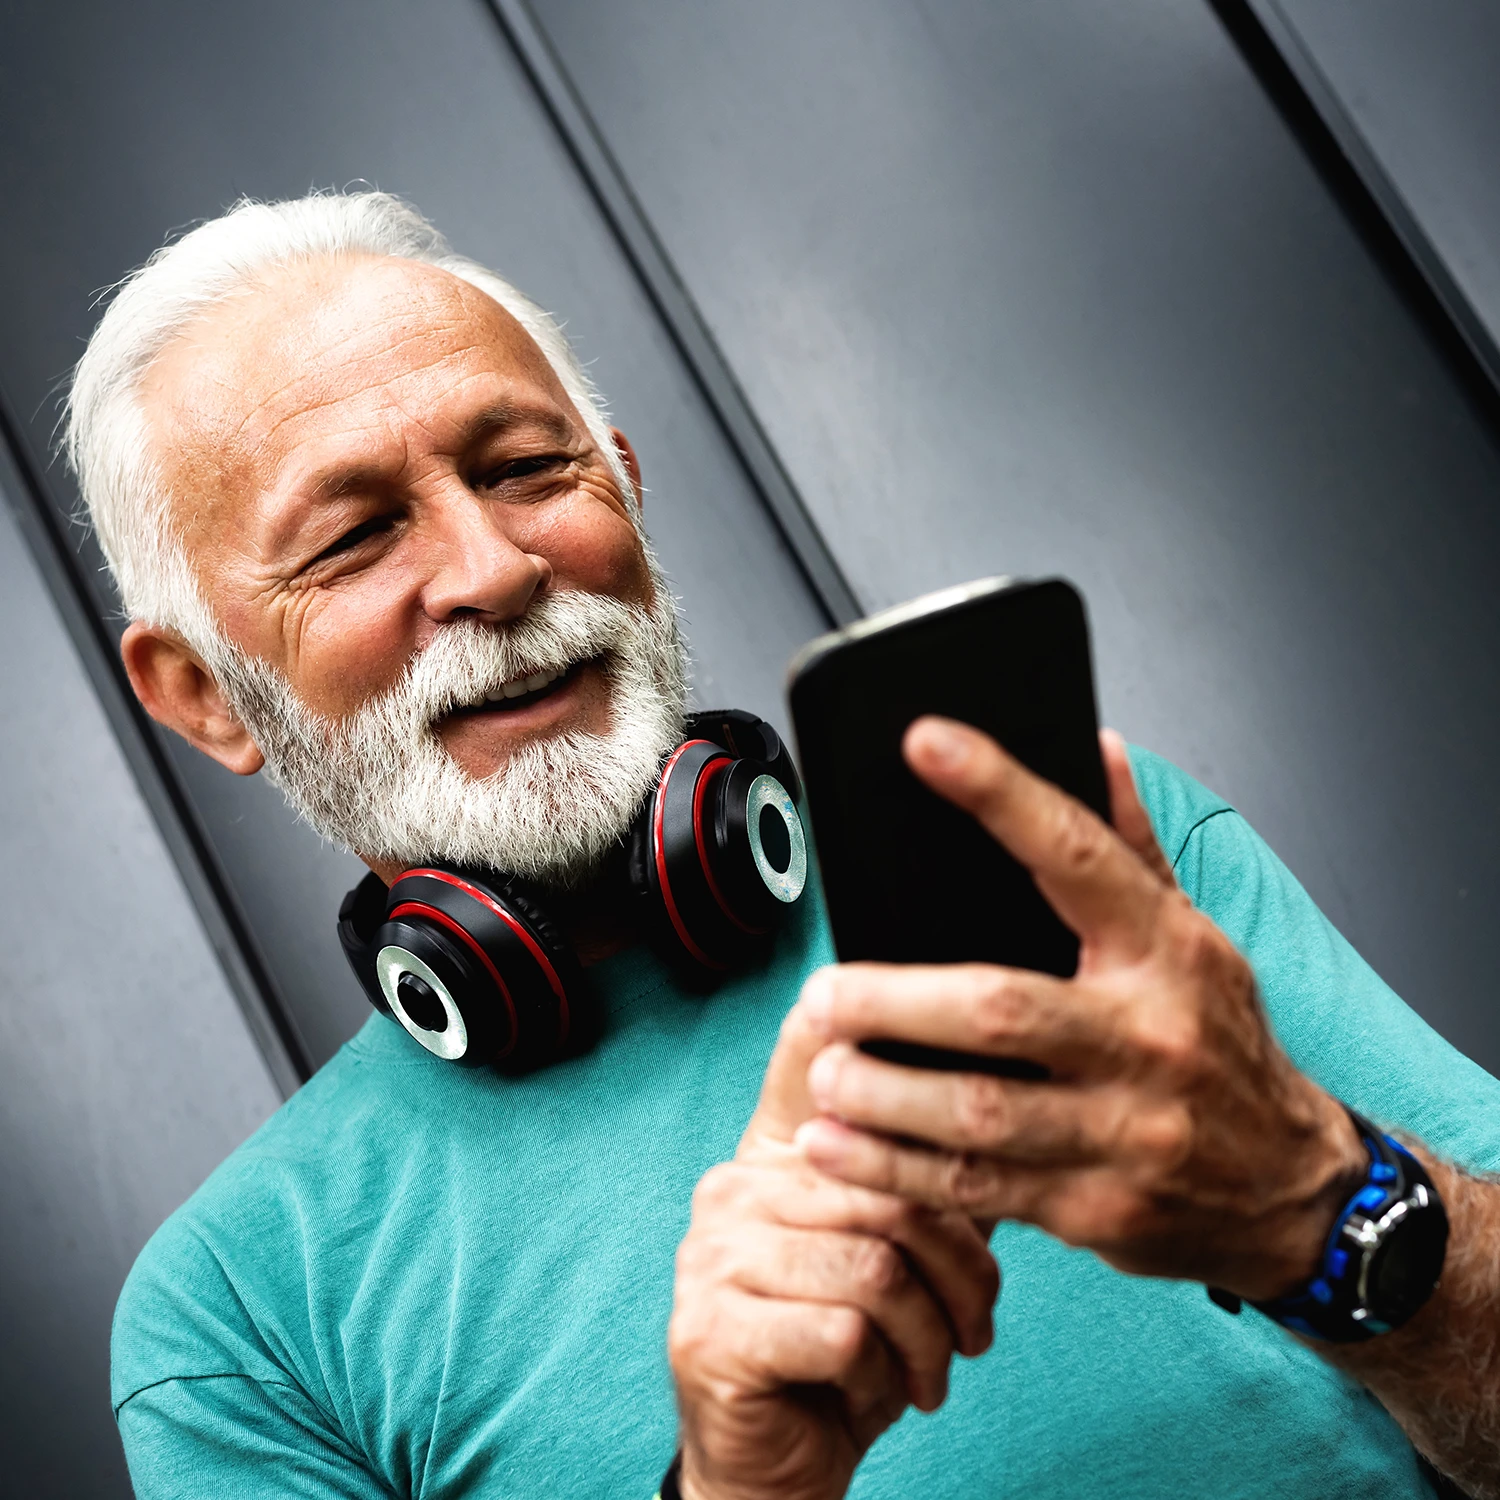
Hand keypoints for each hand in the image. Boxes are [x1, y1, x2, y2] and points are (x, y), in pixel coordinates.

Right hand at [669, 998, 999, 1499]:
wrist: (778, 1472)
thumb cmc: (847, 1355)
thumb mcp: (893, 1260)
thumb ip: (921, 1184)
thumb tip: (1000, 1097)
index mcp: (775, 1156)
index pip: (809, 1062)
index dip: (854, 1020)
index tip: (896, 992)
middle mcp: (733, 1186)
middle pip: (888, 1185)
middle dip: (961, 1271)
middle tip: (975, 1328)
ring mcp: (712, 1255)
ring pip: (876, 1263)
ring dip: (928, 1337)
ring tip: (929, 1369)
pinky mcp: (709, 1328)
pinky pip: (842, 1330)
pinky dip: (884, 1377)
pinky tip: (876, 1393)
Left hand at [791, 719, 1365, 1301]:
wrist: (1291, 1188)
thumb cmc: (1218, 1041)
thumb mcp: (1193, 936)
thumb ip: (1131, 846)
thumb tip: (1096, 747)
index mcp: (1167, 949)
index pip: (1074, 853)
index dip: (999, 793)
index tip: (925, 742)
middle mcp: (1150, 1035)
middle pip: (999, 1009)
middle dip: (893, 1001)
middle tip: (821, 991)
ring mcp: (1127, 1130)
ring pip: (977, 1113)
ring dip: (880, 1094)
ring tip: (822, 1067)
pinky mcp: (1096, 1206)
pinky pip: (975, 1187)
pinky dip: (891, 1169)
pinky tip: (832, 1144)